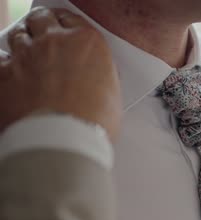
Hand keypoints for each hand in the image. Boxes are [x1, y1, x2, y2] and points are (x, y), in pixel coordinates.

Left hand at [0, 7, 120, 141]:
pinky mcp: (3, 75)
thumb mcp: (112, 93)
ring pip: (17, 35)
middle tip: (44, 35)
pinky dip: (5, 66)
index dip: (67, 25)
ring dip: (23, 43)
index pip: (72, 19)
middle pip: (41, 19)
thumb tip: (96, 76)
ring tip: (29, 57)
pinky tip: (12, 76)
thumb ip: (101, 74)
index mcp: (86, 42)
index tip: (66, 31)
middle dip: (42, 25)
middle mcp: (54, 42)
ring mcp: (26, 56)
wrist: (64, 140)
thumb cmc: (94, 122)